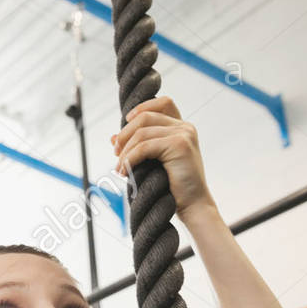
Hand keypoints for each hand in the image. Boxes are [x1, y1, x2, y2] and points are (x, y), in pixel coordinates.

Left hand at [111, 96, 215, 215]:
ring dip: (125, 152)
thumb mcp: (153, 162)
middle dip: (125, 135)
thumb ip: (138, 146)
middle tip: (116, 154)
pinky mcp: (179, 145)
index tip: (126, 121)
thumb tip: (113, 138)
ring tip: (119, 169)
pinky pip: (144, 146)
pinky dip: (129, 159)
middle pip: (145, 117)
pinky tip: (124, 171)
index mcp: (182, 128)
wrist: (193, 205)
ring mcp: (184, 134)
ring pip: (142, 133)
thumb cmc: (172, 187)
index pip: (163, 103)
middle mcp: (185, 127)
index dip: (142, 107)